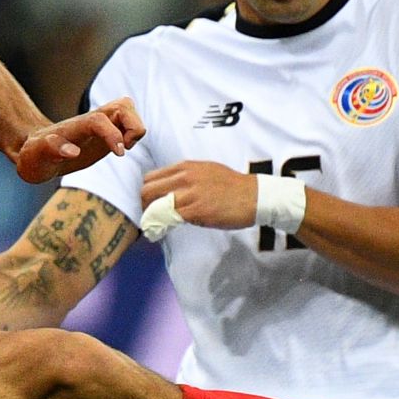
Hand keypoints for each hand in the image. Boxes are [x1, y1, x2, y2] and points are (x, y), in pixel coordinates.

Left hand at [15, 97, 145, 183]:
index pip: (99, 120)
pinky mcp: (108, 131)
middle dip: (134, 126)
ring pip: (129, 110)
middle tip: (123, 149)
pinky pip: (129, 122)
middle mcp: (91, 120)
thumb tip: (72, 151)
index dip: (113, 134)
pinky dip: (133, 134)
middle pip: (123, 105)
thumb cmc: (34, 156)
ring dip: (136, 128)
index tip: (119, 153)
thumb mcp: (35, 157)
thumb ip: (49, 150)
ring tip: (123, 148)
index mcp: (75, 127)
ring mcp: (102, 123)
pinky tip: (120, 149)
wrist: (37, 151)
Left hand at [140, 160, 256, 231]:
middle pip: (147, 191)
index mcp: (185, 167)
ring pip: (155, 205)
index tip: (149, 204)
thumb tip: (169, 188)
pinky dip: (163, 226)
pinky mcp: (197, 210)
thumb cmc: (232, 186)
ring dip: (151, 218)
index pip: (150, 177)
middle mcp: (184, 177)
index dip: (146, 193)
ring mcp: (190, 193)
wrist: (255, 196)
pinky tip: (164, 231)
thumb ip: (185, 177)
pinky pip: (169, 218)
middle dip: (143, 206)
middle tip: (149, 218)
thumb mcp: (205, 171)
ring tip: (155, 227)